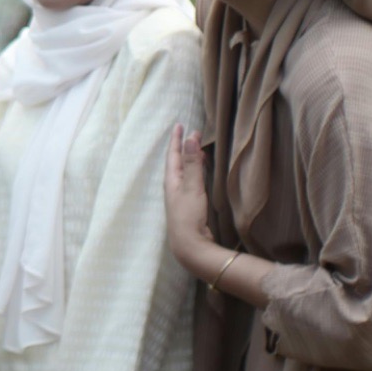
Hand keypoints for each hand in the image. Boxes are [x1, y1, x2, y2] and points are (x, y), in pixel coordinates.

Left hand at [163, 124, 218, 272]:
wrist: (189, 245)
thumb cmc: (189, 216)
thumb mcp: (192, 187)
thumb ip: (193, 163)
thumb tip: (189, 138)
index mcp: (171, 180)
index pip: (173, 154)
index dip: (176, 140)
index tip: (179, 125)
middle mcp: (173, 187)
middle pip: (177, 161)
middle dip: (182, 147)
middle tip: (189, 133)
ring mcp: (179, 196)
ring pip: (183, 171)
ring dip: (189, 158)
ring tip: (195, 148)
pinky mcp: (187, 204)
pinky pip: (190, 180)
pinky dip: (194, 171)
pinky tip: (200, 173)